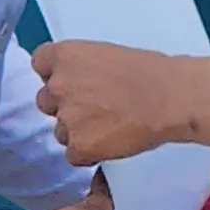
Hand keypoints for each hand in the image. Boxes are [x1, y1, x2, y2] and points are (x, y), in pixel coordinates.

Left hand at [32, 38, 205, 168]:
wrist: (169, 98)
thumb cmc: (149, 73)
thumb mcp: (106, 53)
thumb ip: (81, 67)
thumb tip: (78, 82)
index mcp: (64, 55)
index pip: (40, 63)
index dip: (54, 74)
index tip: (70, 80)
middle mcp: (57, 86)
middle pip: (46, 100)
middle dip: (65, 106)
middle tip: (93, 107)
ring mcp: (65, 118)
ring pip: (60, 131)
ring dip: (77, 131)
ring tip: (108, 126)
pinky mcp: (78, 147)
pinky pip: (73, 155)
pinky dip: (88, 153)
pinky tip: (110, 142)